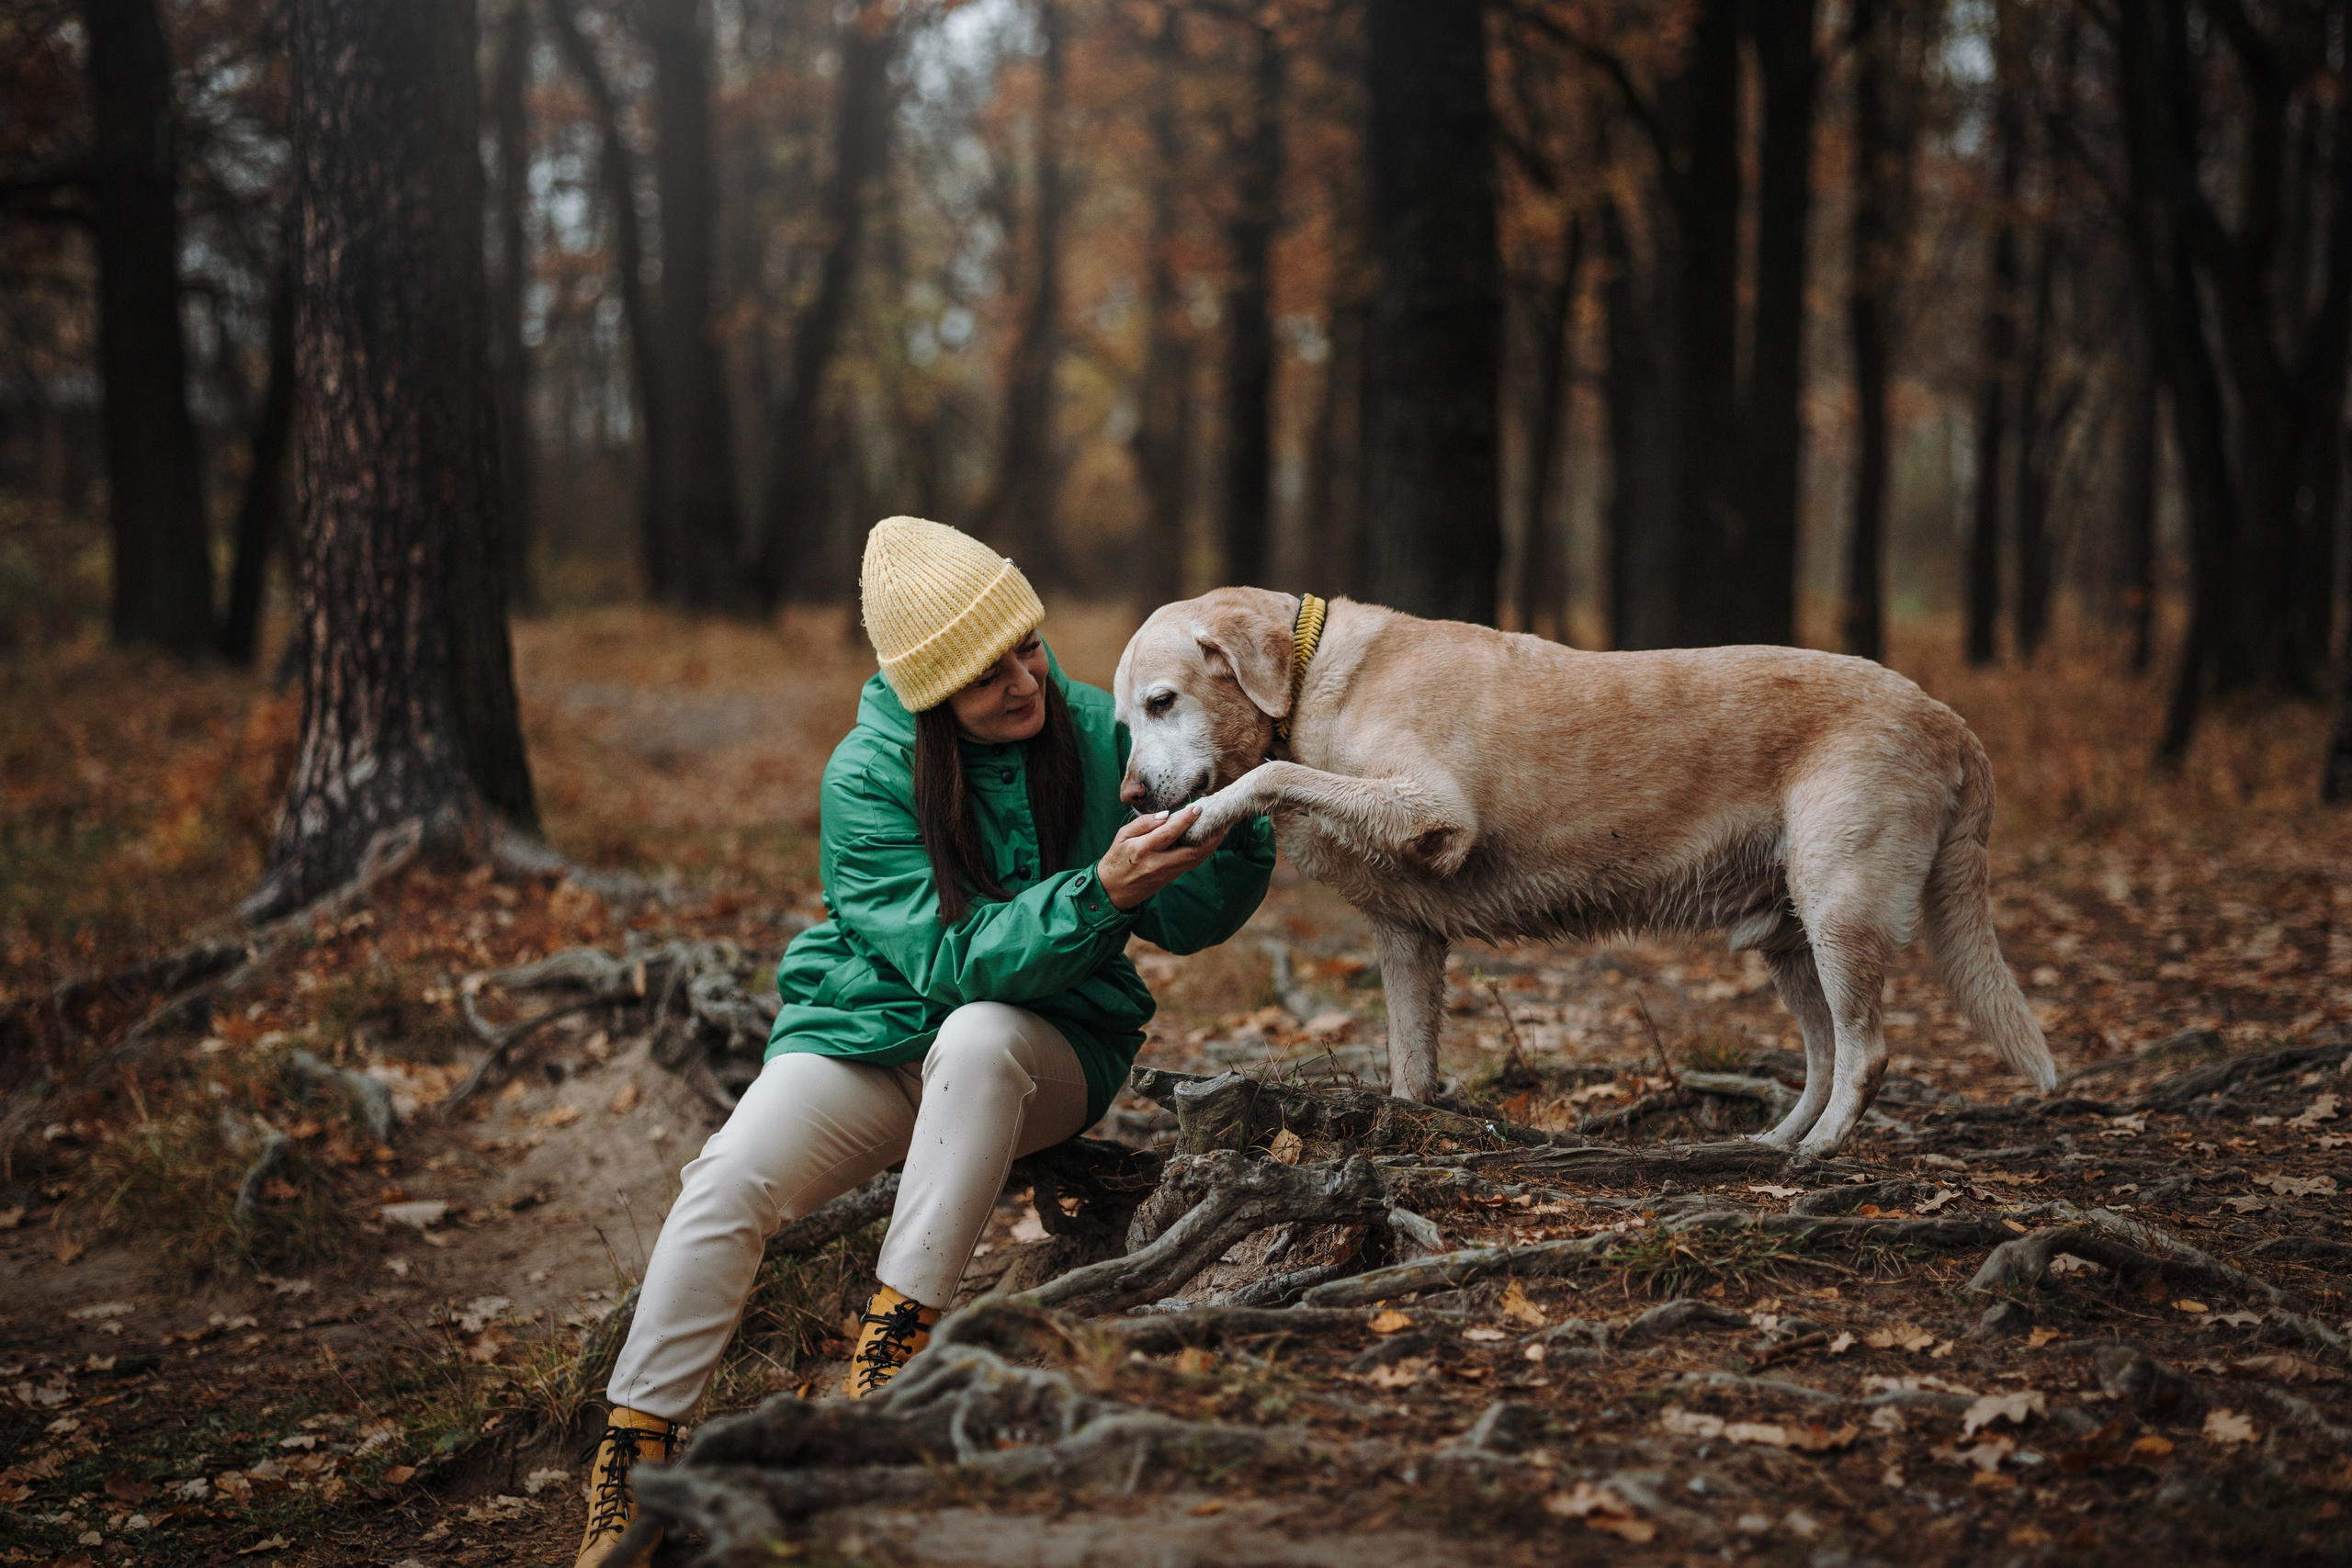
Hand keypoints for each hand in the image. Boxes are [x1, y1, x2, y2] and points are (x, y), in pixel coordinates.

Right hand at [1097, 804, 1226, 910]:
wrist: (1113, 891)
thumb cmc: (1116, 859)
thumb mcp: (1122, 836)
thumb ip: (1143, 823)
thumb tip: (1166, 815)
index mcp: (1143, 850)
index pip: (1168, 833)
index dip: (1185, 820)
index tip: (1198, 807)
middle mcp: (1159, 863)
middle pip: (1191, 851)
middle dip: (1209, 835)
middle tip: (1221, 818)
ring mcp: (1168, 872)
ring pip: (1196, 859)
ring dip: (1212, 844)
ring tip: (1224, 828)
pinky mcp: (1172, 877)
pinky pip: (1193, 863)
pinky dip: (1206, 851)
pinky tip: (1212, 840)